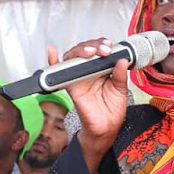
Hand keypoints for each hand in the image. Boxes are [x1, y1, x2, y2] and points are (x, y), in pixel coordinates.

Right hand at [47, 40, 128, 172]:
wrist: (105, 128)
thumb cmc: (112, 110)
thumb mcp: (121, 90)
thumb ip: (121, 75)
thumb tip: (122, 59)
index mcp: (103, 69)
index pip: (100, 50)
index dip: (103, 44)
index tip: (109, 46)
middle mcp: (90, 71)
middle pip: (86, 50)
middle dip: (94, 45)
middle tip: (103, 50)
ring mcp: (79, 77)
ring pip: (74, 56)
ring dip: (81, 50)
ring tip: (91, 52)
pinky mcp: (71, 86)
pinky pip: (59, 73)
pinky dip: (53, 61)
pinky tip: (52, 52)